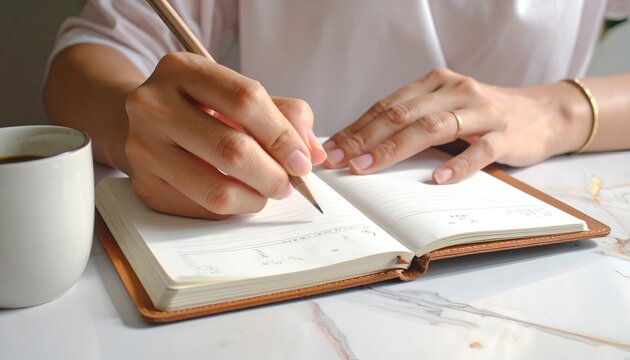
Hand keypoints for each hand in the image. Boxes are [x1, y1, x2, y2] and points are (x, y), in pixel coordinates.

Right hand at [124, 52, 325, 218]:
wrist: (145, 122)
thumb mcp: (237, 93)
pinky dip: (233, 208)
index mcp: (182, 70)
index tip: (303, 160)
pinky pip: (204, 209)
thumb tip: (312, 153)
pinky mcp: (145, 185)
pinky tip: (239, 194)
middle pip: (232, 150)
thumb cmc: (201, 106)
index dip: (283, 135)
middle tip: (289, 183)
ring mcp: (144, 148)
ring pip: (217, 190)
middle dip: (274, 174)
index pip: (246, 100)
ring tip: (266, 190)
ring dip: (256, 198)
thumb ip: (283, 114)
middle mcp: (153, 106)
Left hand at [322, 68, 586, 182]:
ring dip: (395, 149)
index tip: (330, 149)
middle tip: (338, 161)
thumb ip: (412, 123)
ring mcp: (482, 112)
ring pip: (432, 127)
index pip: (387, 106)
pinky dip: (457, 165)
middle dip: (365, 138)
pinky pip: (479, 151)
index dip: (356, 128)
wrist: (544, 114)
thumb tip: (362, 149)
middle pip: (402, 114)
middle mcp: (455, 91)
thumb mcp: (445, 111)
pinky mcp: (506, 134)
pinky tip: (436, 179)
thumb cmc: (483, 117)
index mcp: (435, 84)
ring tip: (368, 167)